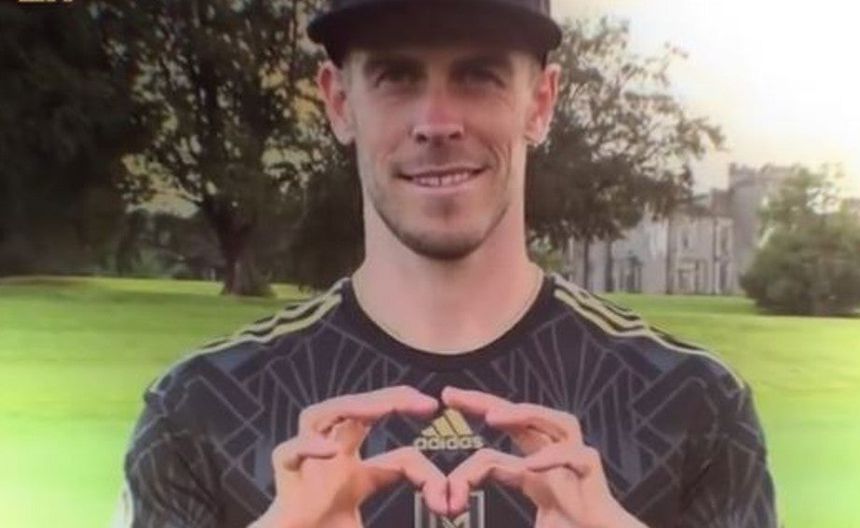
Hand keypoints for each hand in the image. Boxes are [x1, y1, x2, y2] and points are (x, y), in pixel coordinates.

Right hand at [251, 386, 448, 527]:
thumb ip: (400, 526)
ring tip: (379, 408)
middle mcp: (332, 464)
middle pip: (357, 414)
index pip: (397, 457)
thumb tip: (441, 515)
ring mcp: (306, 469)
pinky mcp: (283, 483)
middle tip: (424, 401)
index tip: (447, 494)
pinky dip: (307, 447)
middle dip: (389, 400)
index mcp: (356, 479)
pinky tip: (329, 452)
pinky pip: (289, 453)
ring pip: (320, 416)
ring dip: (350, 407)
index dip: (423, 469)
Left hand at [442, 387, 646, 527]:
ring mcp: (576, 465)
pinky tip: (531, 465)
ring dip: (524, 415)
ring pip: (556, 421)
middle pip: (522, 419)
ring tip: (492, 417)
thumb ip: (497, 517)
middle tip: (451, 396)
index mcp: (533, 472)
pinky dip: (554, 457)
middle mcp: (554, 460)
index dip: (468, 456)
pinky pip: (577, 456)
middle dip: (486, 403)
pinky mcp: (595, 477)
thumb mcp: (528, 526)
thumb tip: (459, 514)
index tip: (445, 477)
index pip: (496, 449)